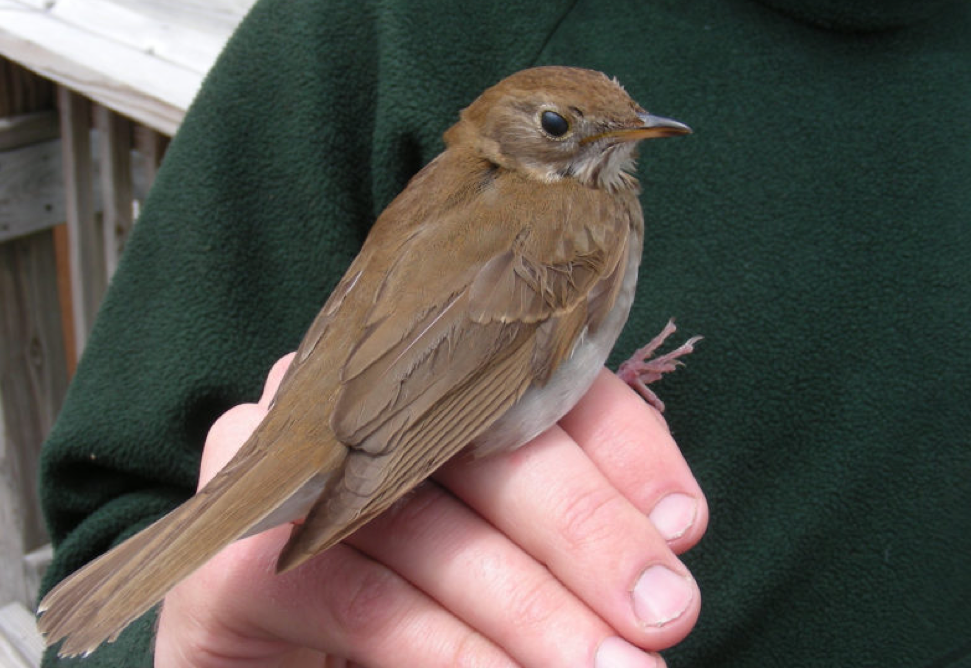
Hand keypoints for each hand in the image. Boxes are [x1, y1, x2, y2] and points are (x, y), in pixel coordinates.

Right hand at [155, 354, 707, 667]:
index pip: (530, 379)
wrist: (284, 662)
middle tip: (666, 612)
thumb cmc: (417, 598)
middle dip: (586, 531)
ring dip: (536, 610)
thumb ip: (570, 523)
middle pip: (481, 444)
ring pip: (432, 528)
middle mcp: (345, 407)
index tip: (685, 526)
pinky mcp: (236, 563)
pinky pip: (364, 601)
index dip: (618, 445)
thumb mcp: (507, 552)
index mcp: (415, 384)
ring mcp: (282, 476)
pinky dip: (453, 653)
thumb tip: (672, 530)